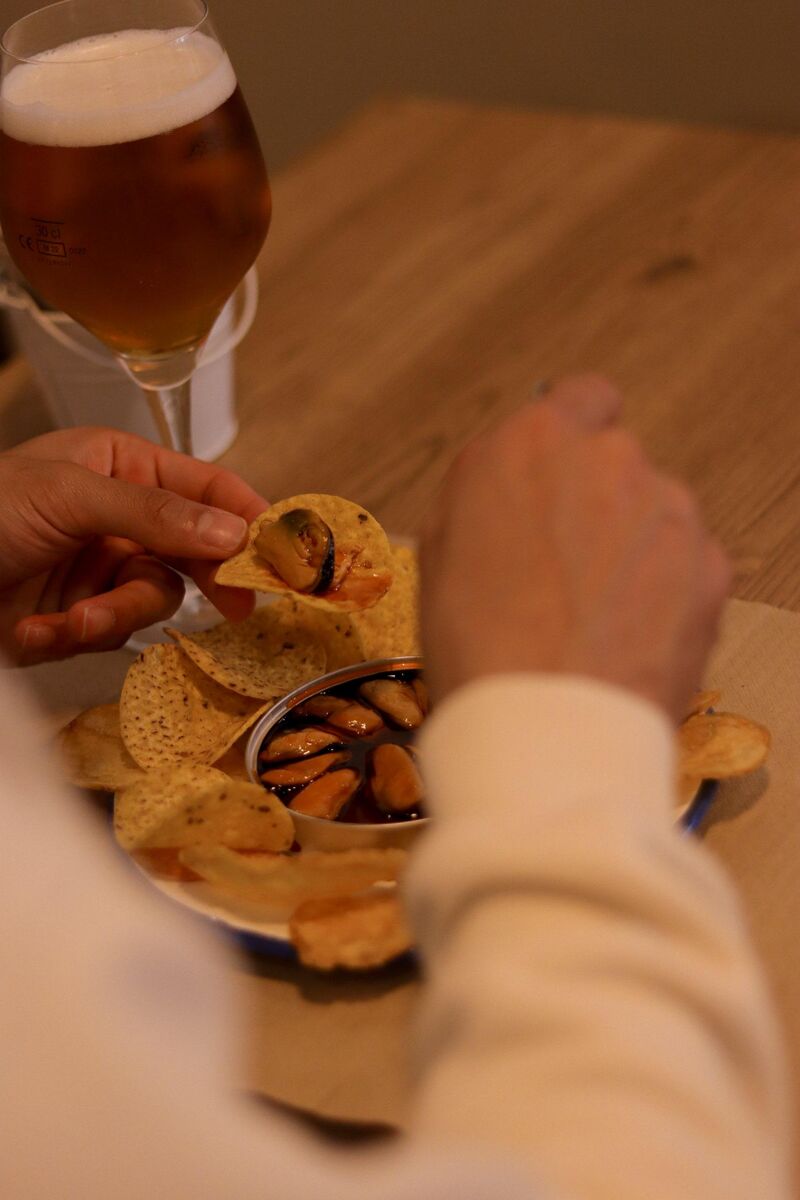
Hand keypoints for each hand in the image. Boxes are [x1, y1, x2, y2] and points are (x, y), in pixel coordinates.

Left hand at [0, 427, 267, 664]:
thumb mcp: (69, 497)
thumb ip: (155, 515)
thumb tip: (233, 534)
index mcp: (119, 466)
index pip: (203, 487)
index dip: (246, 516)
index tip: (283, 550)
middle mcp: (118, 516)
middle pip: (195, 549)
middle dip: (201, 579)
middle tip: (238, 607)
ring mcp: (100, 567)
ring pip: (154, 599)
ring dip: (113, 616)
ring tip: (71, 622)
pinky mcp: (78, 617)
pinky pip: (110, 633)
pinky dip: (74, 636)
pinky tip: (34, 630)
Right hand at [421, 375, 730, 721]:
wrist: (545, 728)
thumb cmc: (477, 648)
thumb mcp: (440, 553)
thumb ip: (486, 497)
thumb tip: (508, 491)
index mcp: (533, 442)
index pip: (581, 399)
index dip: (573, 442)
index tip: (563, 477)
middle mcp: (610, 459)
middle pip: (617, 464)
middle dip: (599, 504)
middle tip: (565, 570)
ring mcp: (669, 510)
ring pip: (656, 514)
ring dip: (633, 549)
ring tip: (595, 619)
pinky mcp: (710, 566)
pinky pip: (687, 565)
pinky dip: (666, 594)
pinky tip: (629, 640)